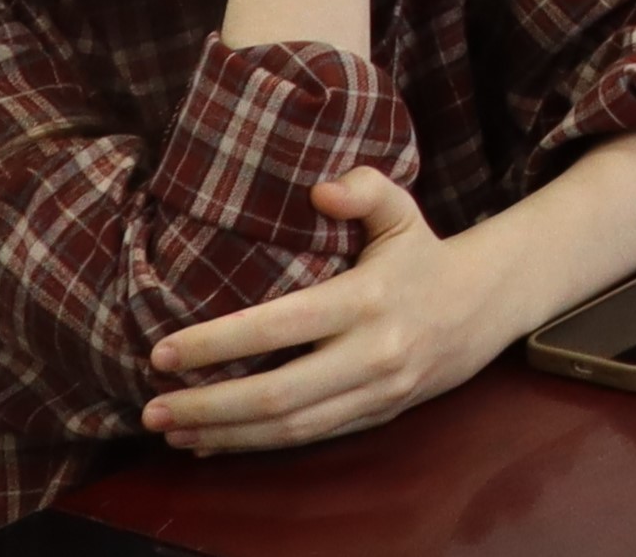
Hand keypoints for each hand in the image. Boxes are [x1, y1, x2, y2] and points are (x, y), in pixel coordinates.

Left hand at [143, 168, 521, 452]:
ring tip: (170, 430)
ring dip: (223, 434)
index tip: (164, 351)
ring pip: (289, 429)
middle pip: (278, 394)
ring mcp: (377, 391)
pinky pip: (308, 439)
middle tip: (151, 407)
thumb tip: (319, 190)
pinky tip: (212, 442)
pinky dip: (254, 446)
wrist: (484, 307)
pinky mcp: (376, 417)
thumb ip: (365, 189)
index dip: (218, 342)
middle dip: (207, 405)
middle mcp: (374, 352)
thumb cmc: (423, 255)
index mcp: (371, 298)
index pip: (283, 326)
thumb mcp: (402, 211)